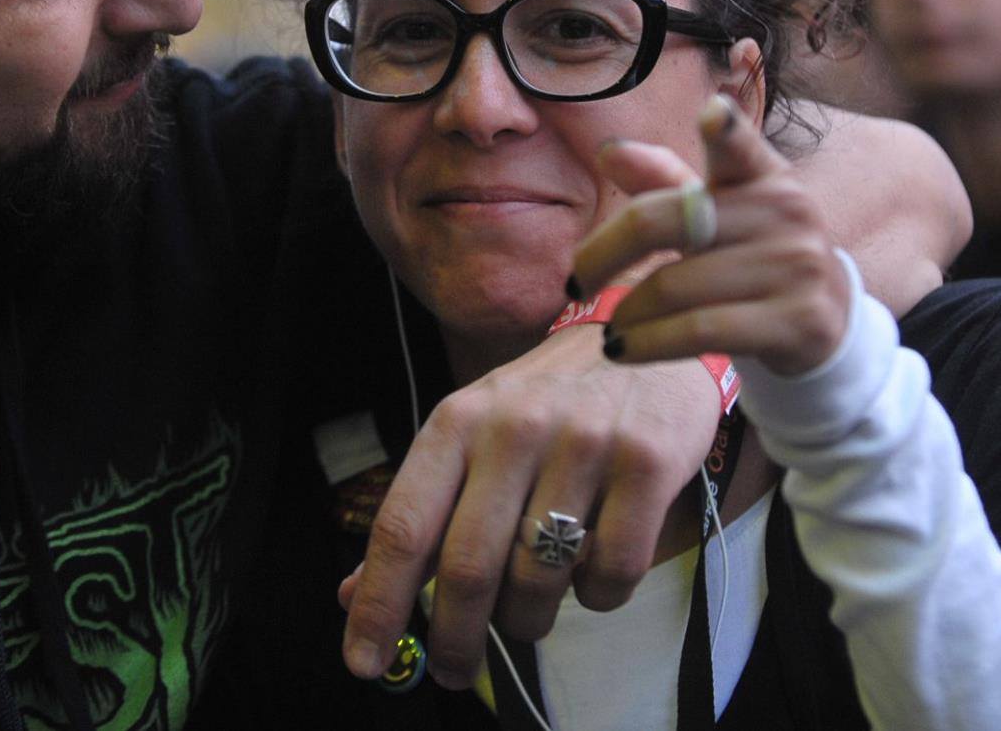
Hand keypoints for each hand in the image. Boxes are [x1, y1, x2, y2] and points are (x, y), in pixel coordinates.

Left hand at [338, 322, 721, 687]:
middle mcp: (514, 429)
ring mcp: (584, 444)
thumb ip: (419, 513)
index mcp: (457, 422)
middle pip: (468, 567)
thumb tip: (352, 596)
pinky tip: (593, 577)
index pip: (404, 526)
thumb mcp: (471, 435)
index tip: (362, 662)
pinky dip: (598, 598)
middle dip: (455, 638)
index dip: (379, 603)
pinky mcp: (647, 462)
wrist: (645, 328)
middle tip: (455, 671)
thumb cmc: (545, 400)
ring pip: (540, 580)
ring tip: (531, 613)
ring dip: (529, 620)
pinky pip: (612, 572)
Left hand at [584, 94, 854, 377]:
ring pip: (676, 288)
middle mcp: (785, 211)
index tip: (711, 115)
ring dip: (627, 314)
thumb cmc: (751, 255)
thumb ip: (662, 181)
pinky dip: (649, 343)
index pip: (741, 147)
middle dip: (604, 255)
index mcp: (763, 175)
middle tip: (575, 282)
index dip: (726, 131)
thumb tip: (609, 152)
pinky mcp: (799, 320)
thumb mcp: (715, 212)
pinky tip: (623, 350)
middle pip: (665, 223)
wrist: (825, 319)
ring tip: (610, 329)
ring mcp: (797, 266)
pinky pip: (701, 331)